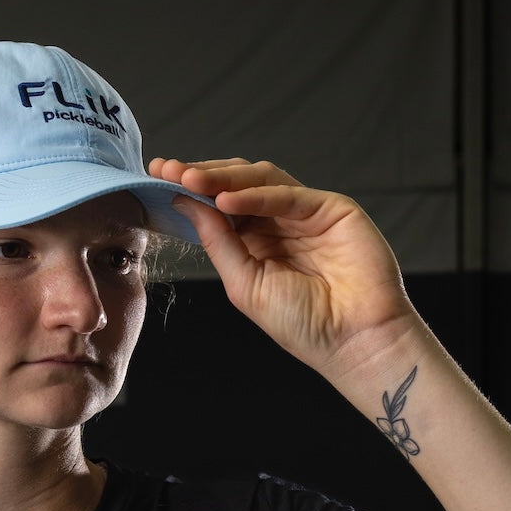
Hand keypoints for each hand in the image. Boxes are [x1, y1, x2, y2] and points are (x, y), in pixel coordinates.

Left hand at [148, 157, 413, 378]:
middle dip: (200, 175)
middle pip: (236, 185)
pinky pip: (288, 194)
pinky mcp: (331, 208)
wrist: (353, 340)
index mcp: (257, 242)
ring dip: (222, 178)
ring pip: (260, 180)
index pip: (218, 205)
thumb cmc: (303, 324)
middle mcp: (279, 223)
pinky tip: (226, 201)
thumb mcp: (245, 284)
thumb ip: (218, 242)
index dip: (190, 190)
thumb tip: (185, 204)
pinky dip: (255, 194)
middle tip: (167, 170)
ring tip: (190, 179)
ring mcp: (305, 213)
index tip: (157, 176)